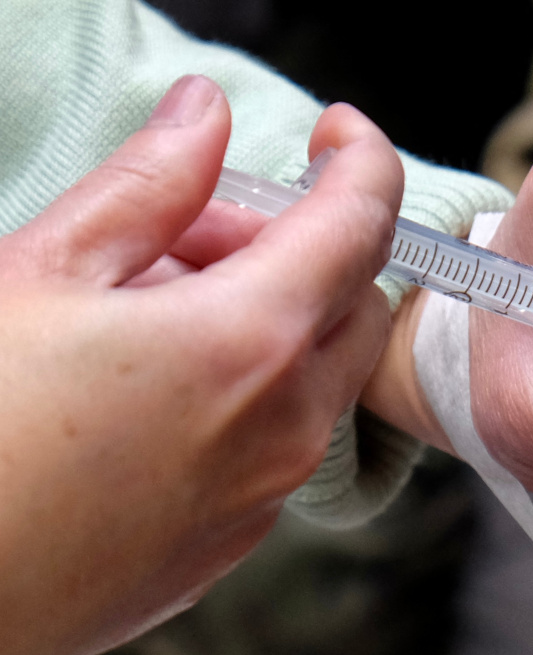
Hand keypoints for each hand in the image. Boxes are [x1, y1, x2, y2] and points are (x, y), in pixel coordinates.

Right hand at [0, 77, 401, 654]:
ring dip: (271, 319)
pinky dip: (251, 389)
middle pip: (354, 301)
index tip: (339, 134)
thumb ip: (150, 184)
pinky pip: (281, 438)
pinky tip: (153, 387)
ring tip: (148, 310)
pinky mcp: (233, 538)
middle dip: (299, 248)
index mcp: (252, 342)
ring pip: (319, 372)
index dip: (364, 159)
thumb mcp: (46, 270)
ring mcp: (266, 492)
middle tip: (198, 234)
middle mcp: (286, 425)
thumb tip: (206, 116)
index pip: (363, 222)